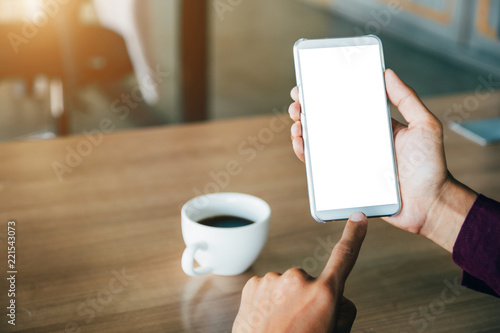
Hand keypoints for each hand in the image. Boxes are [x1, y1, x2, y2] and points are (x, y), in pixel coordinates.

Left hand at [233, 212, 367, 332]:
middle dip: (308, 298)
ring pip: (287, 287)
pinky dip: (268, 301)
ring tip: (281, 325)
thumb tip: (336, 298)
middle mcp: (298, 280)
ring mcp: (273, 280)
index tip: (359, 218)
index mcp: (324, 294)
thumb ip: (341, 311)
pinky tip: (267, 320)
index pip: (344, 257)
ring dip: (286, 301)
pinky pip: (268, 289)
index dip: (354, 235)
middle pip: (311, 283)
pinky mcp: (253, 283)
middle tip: (301, 325)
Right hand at [289, 69, 476, 251]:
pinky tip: (301, 145)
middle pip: (326, 122)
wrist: (429, 204)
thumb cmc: (431, 166)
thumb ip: (407, 99)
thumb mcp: (424, 126)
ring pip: (319, 143)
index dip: (325, 95)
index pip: (345, 105)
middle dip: (307, 111)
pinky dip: (306, 155)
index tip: (309, 87)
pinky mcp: (346, 179)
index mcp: (374, 126)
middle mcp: (360, 141)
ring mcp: (351, 160)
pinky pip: (321, 167)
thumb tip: (387, 73)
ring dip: (302, 131)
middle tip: (298, 106)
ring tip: (297, 124)